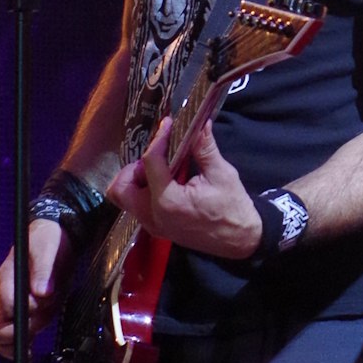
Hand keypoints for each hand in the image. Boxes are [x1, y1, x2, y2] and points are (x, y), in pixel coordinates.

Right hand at [0, 217, 71, 358]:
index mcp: (8, 277)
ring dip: (17, 344)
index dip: (26, 311)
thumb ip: (43, 269)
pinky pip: (11, 336)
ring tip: (30, 349)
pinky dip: (17, 347)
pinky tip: (28, 353)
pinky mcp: (23, 312)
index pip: (8, 305)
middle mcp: (6, 293)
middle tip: (37, 328)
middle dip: (18, 333)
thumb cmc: (48, 240)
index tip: (42, 305)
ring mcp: (13, 304)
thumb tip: (42, 294)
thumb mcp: (48, 248)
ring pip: (0, 335)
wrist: (53, 237)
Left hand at [106, 118, 264, 259]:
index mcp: (168, 201)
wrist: (241, 240)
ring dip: (135, 180)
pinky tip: (165, 182)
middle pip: (120, 187)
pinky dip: (142, 192)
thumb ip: (204, 148)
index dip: (158, 139)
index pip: (150, 162)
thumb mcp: (222, 174)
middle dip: (134, 167)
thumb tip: (199, 123)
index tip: (168, 125)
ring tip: (160, 171)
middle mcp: (153, 216)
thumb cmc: (233, 209)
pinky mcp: (157, 228)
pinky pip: (136, 207)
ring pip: (124, 198)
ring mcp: (153, 225)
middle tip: (157, 158)